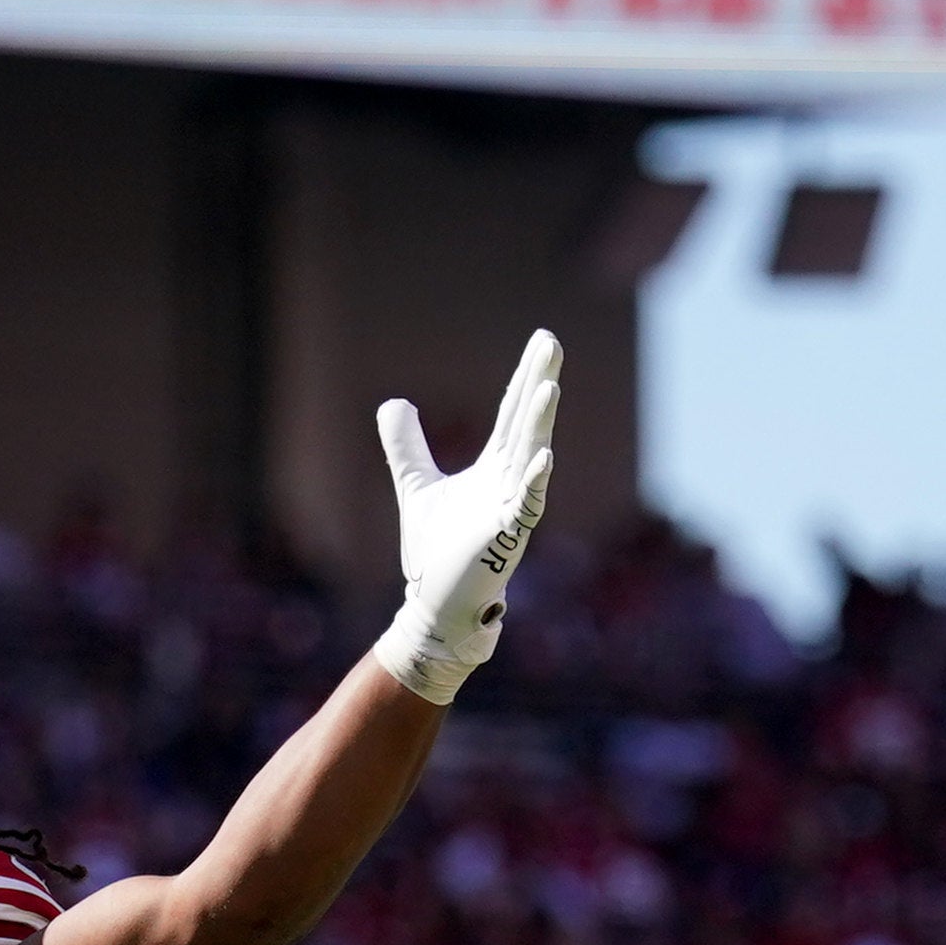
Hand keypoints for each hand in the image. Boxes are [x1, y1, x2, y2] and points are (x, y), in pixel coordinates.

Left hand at [369, 328, 561, 704]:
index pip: (513, 412)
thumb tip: (393, 403)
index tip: (543, 340)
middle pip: (526, 423)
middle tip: (552, 343)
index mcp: (494, 467)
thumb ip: (407, 447)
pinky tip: (546, 457)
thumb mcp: (416, 486)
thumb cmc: (436, 551)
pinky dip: (535, 483)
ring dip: (540, 424)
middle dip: (539, 383)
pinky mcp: (505, 540)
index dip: (525, 376)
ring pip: (530, 458)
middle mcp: (509, 481)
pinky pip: (526, 507)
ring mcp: (511, 509)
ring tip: (549, 388)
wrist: (436, 604)